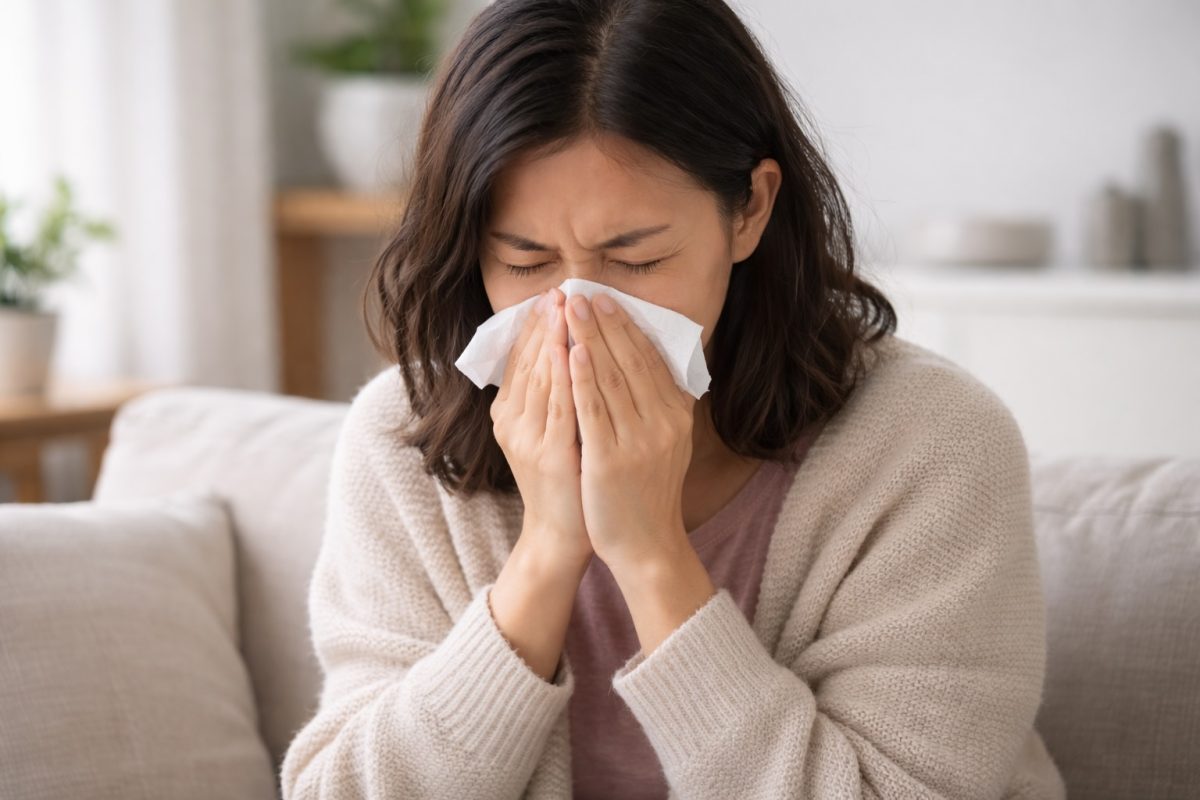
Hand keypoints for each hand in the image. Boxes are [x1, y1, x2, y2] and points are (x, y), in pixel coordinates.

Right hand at [491, 288, 592, 570]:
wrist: (563, 532)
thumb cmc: (567, 479)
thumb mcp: (553, 430)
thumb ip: (554, 394)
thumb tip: (568, 349)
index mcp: (509, 413)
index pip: (521, 358)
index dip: (536, 325)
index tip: (552, 295)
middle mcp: (511, 421)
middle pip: (528, 361)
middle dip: (546, 323)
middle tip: (560, 289)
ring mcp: (527, 437)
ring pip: (540, 377)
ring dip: (553, 338)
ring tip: (565, 306)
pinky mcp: (549, 453)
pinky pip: (558, 405)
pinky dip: (564, 374)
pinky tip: (572, 349)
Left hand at [563, 292, 697, 572]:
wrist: (646, 544)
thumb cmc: (649, 491)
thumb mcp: (668, 443)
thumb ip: (663, 404)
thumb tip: (654, 361)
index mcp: (677, 414)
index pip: (650, 359)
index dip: (627, 327)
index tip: (607, 299)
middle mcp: (663, 423)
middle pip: (630, 361)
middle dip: (605, 323)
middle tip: (583, 292)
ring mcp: (639, 441)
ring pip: (610, 378)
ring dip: (589, 338)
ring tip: (571, 309)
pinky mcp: (612, 459)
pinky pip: (595, 409)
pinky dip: (583, 378)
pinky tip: (572, 351)